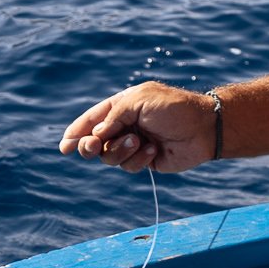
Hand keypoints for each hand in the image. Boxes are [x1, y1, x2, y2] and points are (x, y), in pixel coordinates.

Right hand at [58, 82, 219, 172]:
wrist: (204, 128)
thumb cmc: (173, 108)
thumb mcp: (139, 101)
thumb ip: (113, 116)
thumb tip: (95, 135)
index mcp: (122, 106)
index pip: (93, 119)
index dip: (77, 131)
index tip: (64, 145)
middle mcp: (125, 125)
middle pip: (95, 141)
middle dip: (90, 145)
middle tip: (92, 147)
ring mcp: (134, 143)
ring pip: (109, 156)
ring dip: (120, 150)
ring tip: (138, 141)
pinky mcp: (145, 160)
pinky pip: (129, 166)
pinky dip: (139, 159)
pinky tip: (154, 150)